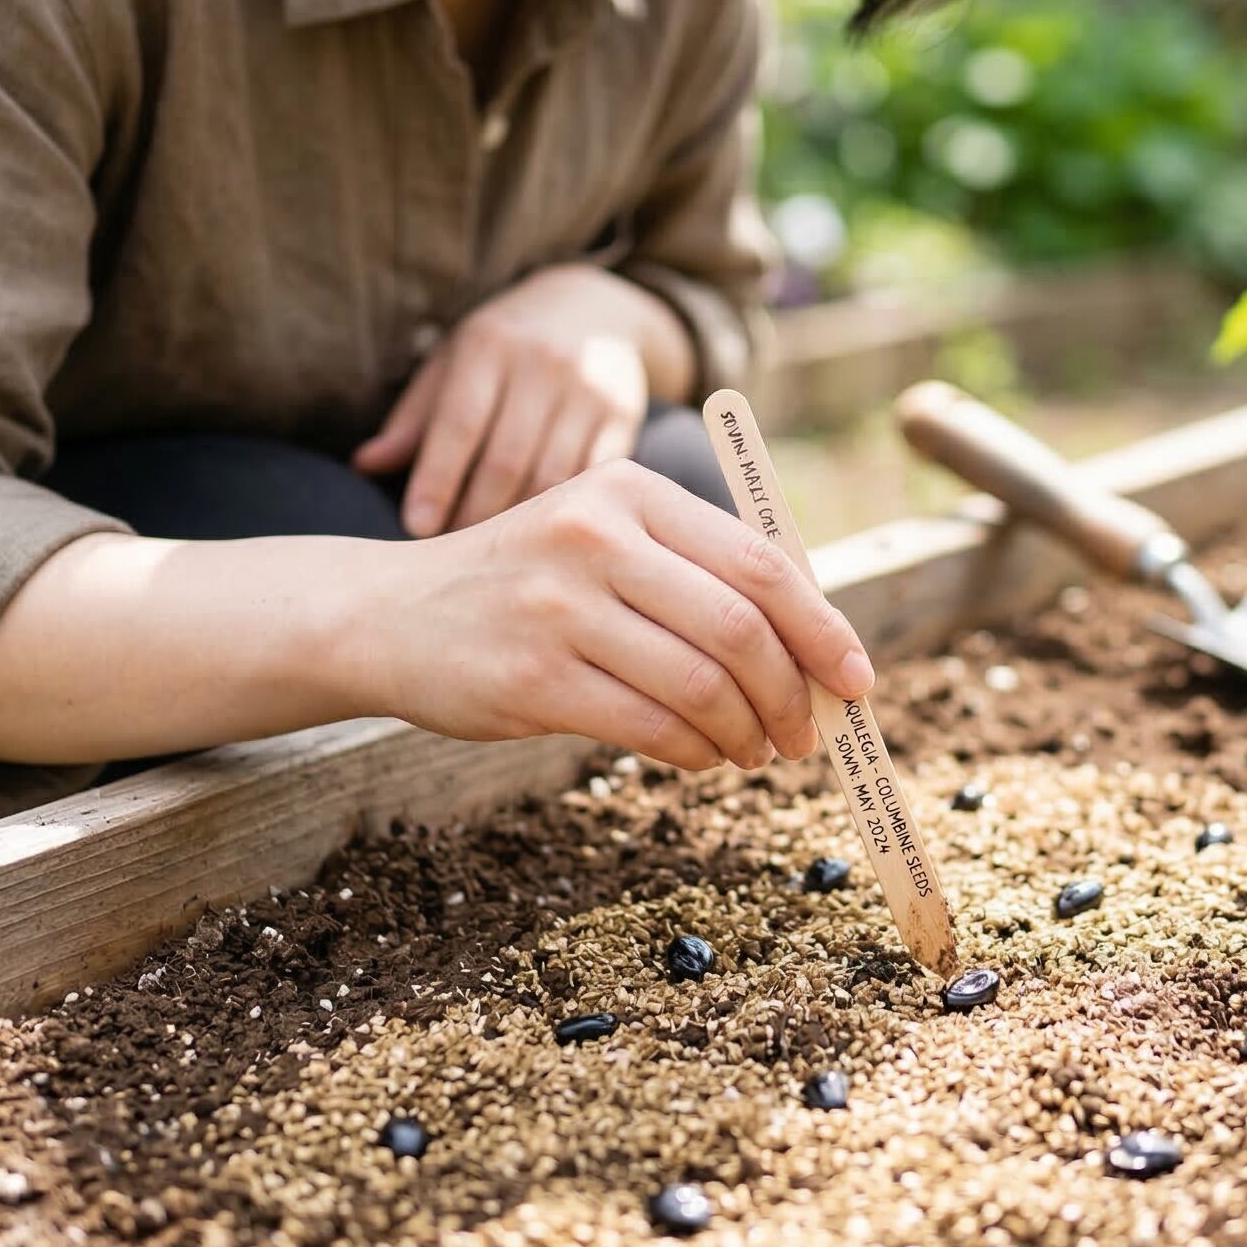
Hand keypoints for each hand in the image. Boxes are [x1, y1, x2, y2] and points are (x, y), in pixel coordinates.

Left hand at [353, 266, 658, 534]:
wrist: (594, 308)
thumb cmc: (503, 347)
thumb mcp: (454, 363)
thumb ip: (415, 418)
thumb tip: (364, 466)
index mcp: (490, 345)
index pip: (459, 424)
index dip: (436, 480)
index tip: (416, 528)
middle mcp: (543, 363)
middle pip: (506, 460)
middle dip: (473, 514)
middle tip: (448, 556)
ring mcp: (590, 390)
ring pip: (551, 477)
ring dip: (518, 526)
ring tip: (490, 558)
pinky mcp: (624, 416)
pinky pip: (592, 480)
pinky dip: (565, 514)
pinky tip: (541, 538)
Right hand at [370, 460, 873, 771]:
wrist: (389, 613)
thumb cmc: (527, 582)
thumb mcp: (604, 536)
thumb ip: (698, 573)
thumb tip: (813, 649)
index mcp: (630, 490)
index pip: (760, 561)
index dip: (822, 628)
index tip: (857, 679)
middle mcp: (596, 536)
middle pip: (740, 627)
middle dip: (791, 695)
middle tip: (805, 735)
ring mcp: (559, 607)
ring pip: (700, 686)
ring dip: (745, 733)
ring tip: (753, 752)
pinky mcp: (531, 678)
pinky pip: (650, 727)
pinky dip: (695, 753)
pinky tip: (701, 756)